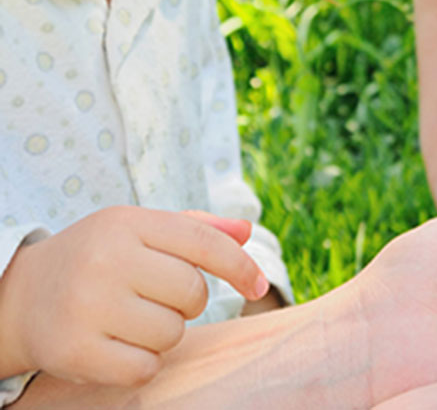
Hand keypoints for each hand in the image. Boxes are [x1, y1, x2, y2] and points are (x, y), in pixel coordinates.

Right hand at [0, 206, 268, 385]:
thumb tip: (246, 231)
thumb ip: (196, 228)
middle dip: (188, 302)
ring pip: (172, 333)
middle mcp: (105, 259)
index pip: (204, 242)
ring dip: (164, 333)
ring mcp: (86, 306)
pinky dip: (142, 363)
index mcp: (126, 223)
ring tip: (131, 319)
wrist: (19, 297)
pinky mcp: (73, 351)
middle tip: (156, 298)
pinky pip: (145, 367)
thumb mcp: (138, 230)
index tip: (258, 286)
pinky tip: (118, 346)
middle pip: (193, 292)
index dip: (241, 266)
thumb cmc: (98, 258)